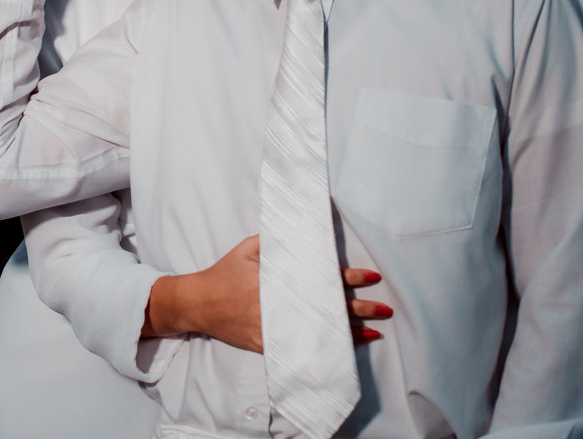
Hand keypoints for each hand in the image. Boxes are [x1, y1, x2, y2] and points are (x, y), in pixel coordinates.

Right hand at [142, 235, 391, 351]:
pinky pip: (302, 350)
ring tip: (375, 331)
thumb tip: (302, 231)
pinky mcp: (269, 346)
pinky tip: (343, 352)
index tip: (371, 277)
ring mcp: (276, 329)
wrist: (199, 304)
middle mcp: (281, 306)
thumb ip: (275, 242)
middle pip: (327, 308)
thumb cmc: (224, 273)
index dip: (349, 278)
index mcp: (279, 279)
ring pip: (319, 332)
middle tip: (384, 308)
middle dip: (360, 309)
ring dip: (350, 332)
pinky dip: (325, 351)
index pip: (322, 278)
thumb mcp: (248, 248)